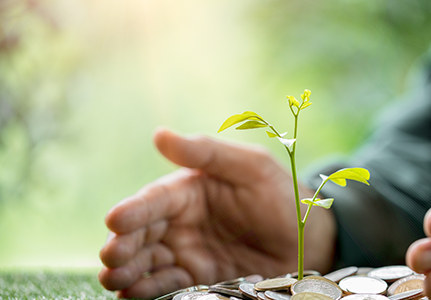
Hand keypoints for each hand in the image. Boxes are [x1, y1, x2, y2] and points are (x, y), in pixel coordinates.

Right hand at [98, 128, 335, 298]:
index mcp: (189, 191)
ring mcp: (188, 252)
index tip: (115, 220)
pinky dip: (150, 290)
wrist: (308, 241)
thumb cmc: (281, 196)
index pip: (154, 200)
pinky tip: (136, 295)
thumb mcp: (250, 167)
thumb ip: (208, 152)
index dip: (133, 210)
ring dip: (129, 272)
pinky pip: (169, 285)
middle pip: (142, 234)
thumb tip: (160, 134)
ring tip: (116, 281)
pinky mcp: (198, 278)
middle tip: (111, 257)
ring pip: (148, 262)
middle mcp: (181, 222)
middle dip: (122, 246)